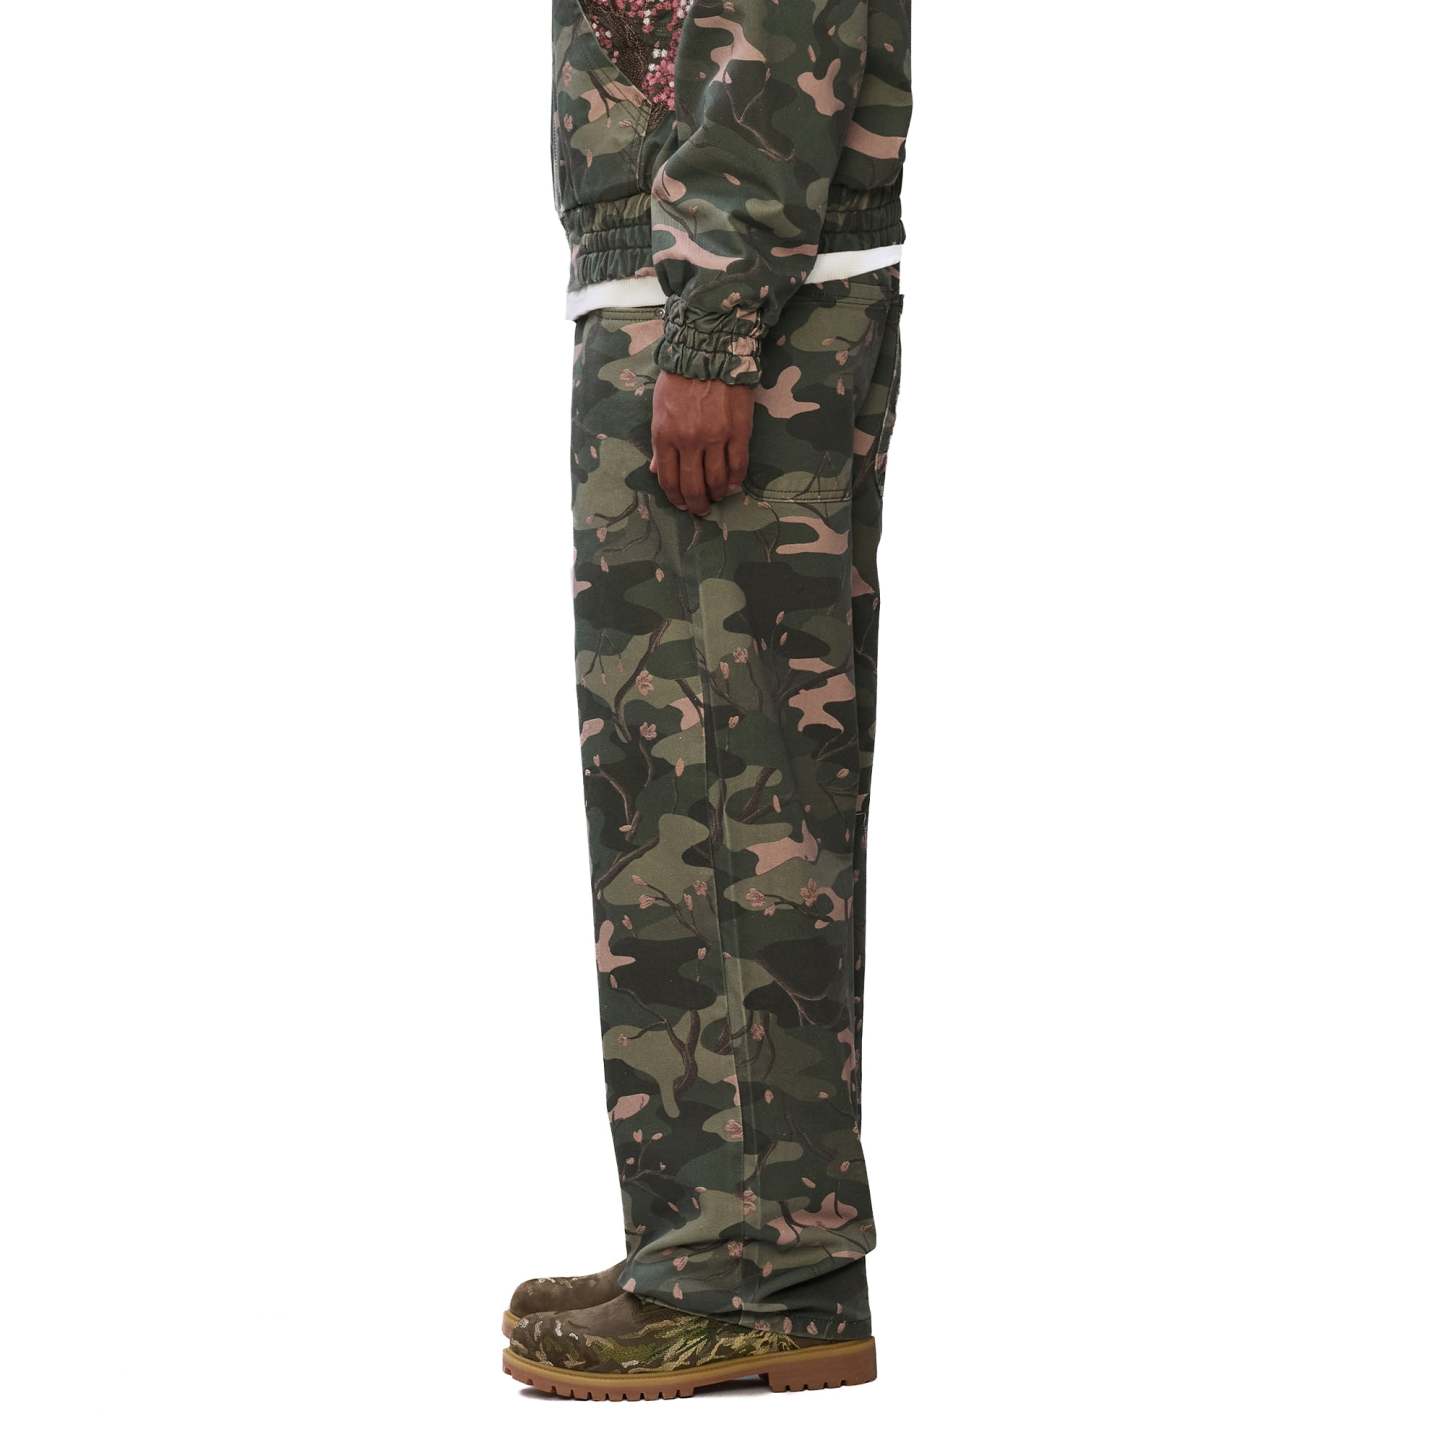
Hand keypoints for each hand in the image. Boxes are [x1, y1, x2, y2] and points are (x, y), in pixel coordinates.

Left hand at [649, 371, 752, 514]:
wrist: (708, 352)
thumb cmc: (679, 379)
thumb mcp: (659, 410)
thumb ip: (660, 443)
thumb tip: (657, 471)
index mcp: (665, 436)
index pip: (669, 480)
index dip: (676, 498)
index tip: (682, 504)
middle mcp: (689, 441)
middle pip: (693, 486)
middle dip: (697, 504)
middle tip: (701, 509)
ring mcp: (715, 437)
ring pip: (717, 480)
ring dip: (718, 493)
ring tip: (719, 495)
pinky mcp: (738, 431)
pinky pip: (738, 465)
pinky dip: (736, 479)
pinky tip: (734, 483)